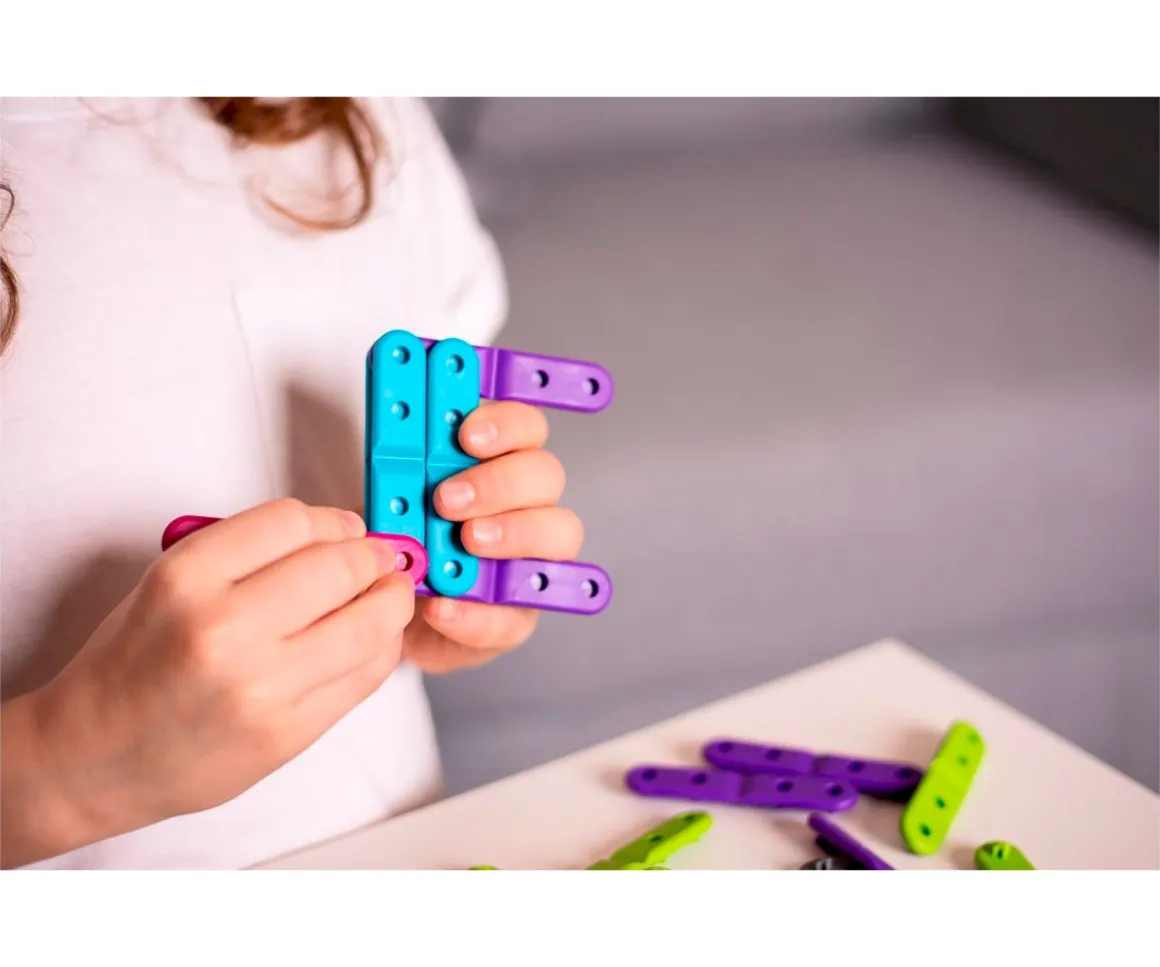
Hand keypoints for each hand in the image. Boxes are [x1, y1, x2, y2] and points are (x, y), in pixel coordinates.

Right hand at [1, 499, 412, 866]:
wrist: (94, 756)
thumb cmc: (135, 663)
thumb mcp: (171, 581)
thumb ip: (251, 553)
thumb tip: (341, 535)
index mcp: (186, 578)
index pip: (291, 521)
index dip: (332, 521)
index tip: (345, 529)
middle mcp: (223, 629)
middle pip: (340, 566)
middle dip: (373, 557)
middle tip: (379, 560)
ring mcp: (260, 686)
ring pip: (369, 623)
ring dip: (392, 602)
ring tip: (388, 596)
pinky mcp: (287, 733)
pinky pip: (365, 675)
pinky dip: (382, 648)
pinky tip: (372, 639)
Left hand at [403, 401, 582, 672]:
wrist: (387, 611)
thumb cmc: (399, 542)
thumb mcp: (390, 503)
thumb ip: (399, 479)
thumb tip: (393, 458)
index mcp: (499, 463)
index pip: (526, 427)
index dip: (505, 424)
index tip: (466, 435)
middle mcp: (526, 505)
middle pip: (545, 474)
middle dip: (498, 483)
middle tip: (447, 500)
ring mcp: (532, 560)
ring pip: (559, 532)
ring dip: (512, 533)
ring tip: (465, 543)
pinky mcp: (519, 615)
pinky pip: (516, 615)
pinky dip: (477, 614)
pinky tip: (440, 607)